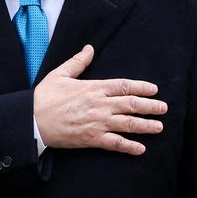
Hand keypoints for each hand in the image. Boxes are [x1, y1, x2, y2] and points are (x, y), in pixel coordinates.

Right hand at [34, 44, 167, 154]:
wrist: (33, 119)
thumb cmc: (45, 96)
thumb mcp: (59, 74)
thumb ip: (78, 62)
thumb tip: (89, 48)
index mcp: (93, 88)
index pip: (124, 86)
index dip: (141, 88)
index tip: (153, 90)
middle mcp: (99, 105)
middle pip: (131, 105)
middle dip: (150, 107)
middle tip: (163, 108)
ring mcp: (98, 123)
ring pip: (128, 124)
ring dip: (146, 126)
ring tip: (159, 127)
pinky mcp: (92, 139)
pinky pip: (116, 143)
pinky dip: (129, 146)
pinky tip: (140, 148)